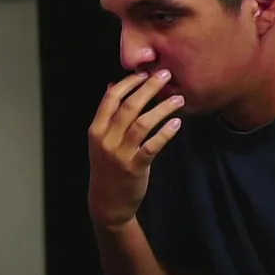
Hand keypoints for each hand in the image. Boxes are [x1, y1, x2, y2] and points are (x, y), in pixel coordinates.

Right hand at [87, 70, 184, 228]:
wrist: (107, 202)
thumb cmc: (106, 167)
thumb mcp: (99, 140)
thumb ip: (106, 114)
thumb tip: (111, 85)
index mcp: (96, 129)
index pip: (111, 98)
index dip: (128, 83)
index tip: (144, 72)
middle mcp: (106, 139)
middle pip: (129, 107)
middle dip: (149, 88)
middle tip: (166, 75)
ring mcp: (120, 154)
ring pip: (142, 124)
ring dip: (162, 108)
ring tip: (178, 99)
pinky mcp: (135, 167)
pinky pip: (153, 146)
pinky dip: (165, 132)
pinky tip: (177, 123)